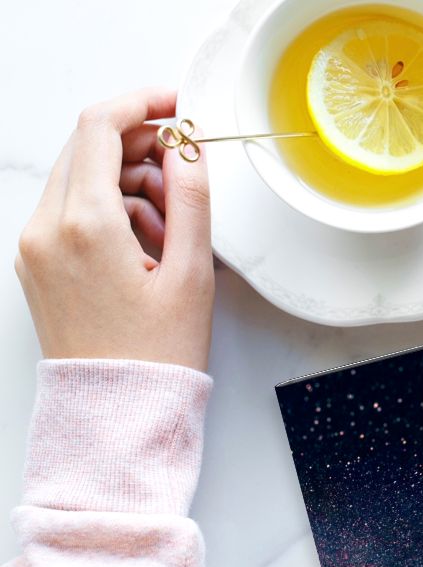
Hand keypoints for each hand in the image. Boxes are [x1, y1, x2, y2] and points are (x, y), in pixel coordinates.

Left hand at [15, 88, 213, 371]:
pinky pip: (72, 210)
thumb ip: (192, 198)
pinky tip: (148, 244)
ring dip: (129, 182)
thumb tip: (188, 147)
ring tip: (173, 228)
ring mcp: (35, 246)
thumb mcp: (192, 273)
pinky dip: (111, 210)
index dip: (143, 103)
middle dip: (141, 147)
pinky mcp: (37, 263)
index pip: (101, 127)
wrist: (117, 412)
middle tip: (185, 173)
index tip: (177, 105)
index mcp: (85, 225)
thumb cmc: (157, 354)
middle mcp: (47, 229)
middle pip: (88, 148)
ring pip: (82, 178)